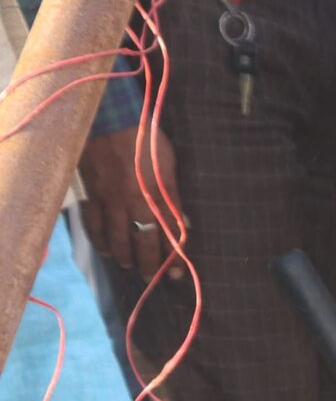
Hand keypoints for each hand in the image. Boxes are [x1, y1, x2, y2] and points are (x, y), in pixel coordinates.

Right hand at [78, 124, 184, 269]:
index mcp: (160, 195)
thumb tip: (179, 218)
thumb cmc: (145, 139)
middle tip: (151, 278)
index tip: (175, 273)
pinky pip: (95, 226)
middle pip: (145, 242)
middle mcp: (137, 203)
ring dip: (125, 256)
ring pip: (118, 239)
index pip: (170, 234)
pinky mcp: (92, 196)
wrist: (111, 122)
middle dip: (150, 264)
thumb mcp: (168, 164)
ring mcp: (112, 201)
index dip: (173, 256)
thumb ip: (172, 194)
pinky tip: (106, 250)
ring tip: (130, 266)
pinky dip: (101, 241)